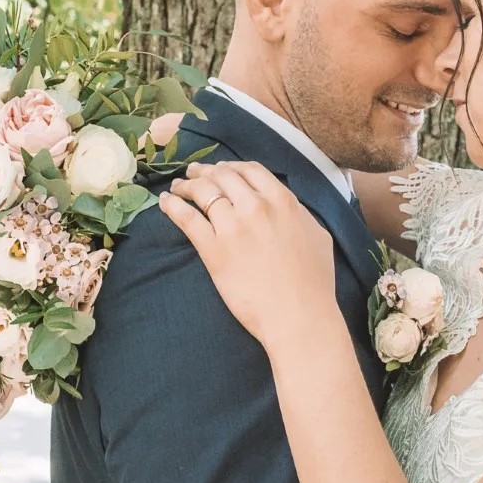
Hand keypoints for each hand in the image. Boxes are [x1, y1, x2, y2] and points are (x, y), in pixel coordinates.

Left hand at [160, 161, 338, 348]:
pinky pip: (187, 219)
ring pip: (203, 192)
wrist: (299, 316)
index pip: (250, 170)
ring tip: (177, 187)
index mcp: (283, 201)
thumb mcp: (318, 236)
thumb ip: (299, 214)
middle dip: (205, 171)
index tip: (221, 169)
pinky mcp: (213, 250)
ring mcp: (232, 227)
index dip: (231, 166)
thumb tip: (287, 207)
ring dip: (186, 185)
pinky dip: (173, 206)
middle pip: (223, 176)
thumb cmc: (315, 282)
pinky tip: (165, 202)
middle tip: (193, 173)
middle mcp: (256, 206)